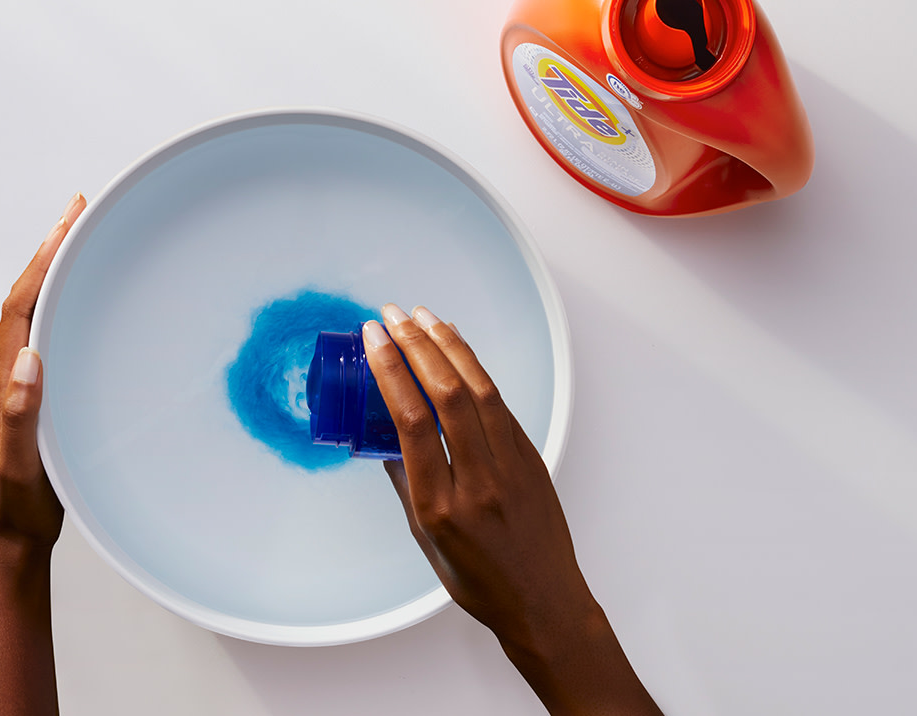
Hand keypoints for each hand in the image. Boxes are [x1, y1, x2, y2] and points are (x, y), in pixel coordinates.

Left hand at [0, 191, 85, 715]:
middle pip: (26, 296)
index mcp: (4, 382)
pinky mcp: (39, 395)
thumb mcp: (22, 462)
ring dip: (56, 272)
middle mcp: (9, 375)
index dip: (43, 260)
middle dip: (51, 251)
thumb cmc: (23, 504)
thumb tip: (29, 359)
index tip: (68, 222)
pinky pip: (50, 334)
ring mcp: (22, 384)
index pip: (20, 305)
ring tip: (80, 240)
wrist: (18, 534)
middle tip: (76, 212)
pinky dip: (64, 304)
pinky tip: (85, 301)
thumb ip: (20, 413)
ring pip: (36, 312)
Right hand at [366, 304, 659, 715]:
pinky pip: (500, 403)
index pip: (411, 421)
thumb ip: (406, 484)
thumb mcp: (426, 540)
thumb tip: (388, 440)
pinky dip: (476, 369)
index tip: (373, 338)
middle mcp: (478, 479)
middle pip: (445, 394)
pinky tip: (458, 350)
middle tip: (392, 315)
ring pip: (479, 389)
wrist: (543, 601)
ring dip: (448, 346)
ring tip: (423, 317)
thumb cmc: (480, 581)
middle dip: (416, 345)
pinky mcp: (532, 457)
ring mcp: (511, 465)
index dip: (390, 370)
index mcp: (441, 504)